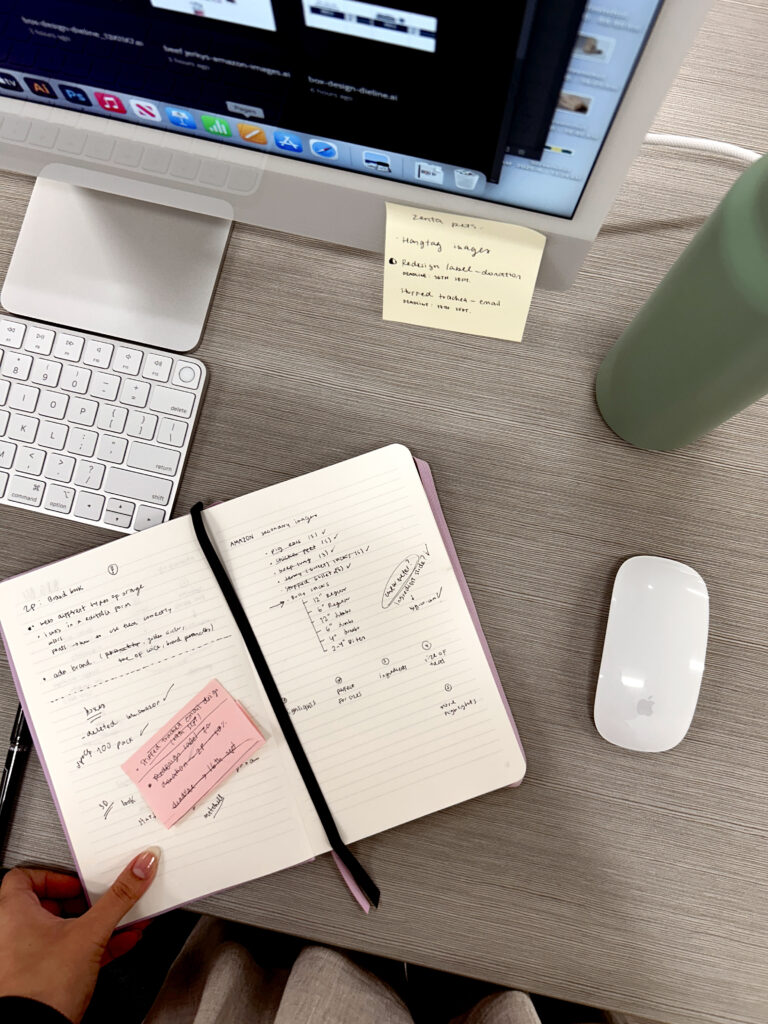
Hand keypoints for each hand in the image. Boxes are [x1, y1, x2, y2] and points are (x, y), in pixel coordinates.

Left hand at [0, 847, 159, 1022]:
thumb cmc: (41, 988)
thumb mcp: (90, 932)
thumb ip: (119, 898)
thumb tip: (140, 867)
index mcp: (15, 915)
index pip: (26, 877)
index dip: (56, 875)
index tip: (79, 879)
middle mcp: (17, 935)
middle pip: (54, 903)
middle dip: (87, 900)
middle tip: (106, 896)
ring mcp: (32, 958)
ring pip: (69, 928)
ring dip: (99, 921)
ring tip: (125, 915)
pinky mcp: (48, 978)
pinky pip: (77, 951)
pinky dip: (99, 943)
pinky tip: (125, 940)